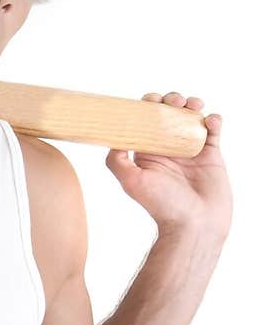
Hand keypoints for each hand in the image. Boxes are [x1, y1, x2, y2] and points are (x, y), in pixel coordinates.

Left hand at [105, 92, 231, 240]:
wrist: (194, 224)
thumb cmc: (162, 206)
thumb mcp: (131, 182)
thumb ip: (116, 161)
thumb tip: (111, 138)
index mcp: (149, 154)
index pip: (146, 122)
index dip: (148, 107)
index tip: (152, 100)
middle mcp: (169, 150)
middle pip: (170, 115)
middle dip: (172, 101)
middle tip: (174, 101)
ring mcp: (191, 151)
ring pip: (192, 118)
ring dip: (193, 106)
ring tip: (193, 106)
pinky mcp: (211, 155)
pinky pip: (213, 130)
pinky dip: (213, 120)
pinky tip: (209, 121)